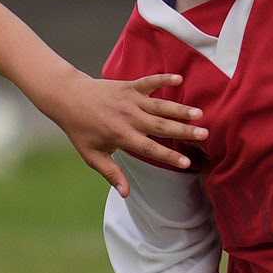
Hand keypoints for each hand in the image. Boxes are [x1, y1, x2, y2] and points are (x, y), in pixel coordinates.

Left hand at [37, 69, 204, 195]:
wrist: (68, 98)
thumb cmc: (81, 130)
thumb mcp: (92, 156)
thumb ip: (111, 173)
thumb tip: (126, 193)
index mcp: (121, 136)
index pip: (150, 149)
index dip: (169, 157)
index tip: (187, 163)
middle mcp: (129, 118)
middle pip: (161, 126)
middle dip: (183, 131)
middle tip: (204, 135)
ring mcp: (130, 100)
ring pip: (160, 106)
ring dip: (180, 109)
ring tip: (199, 114)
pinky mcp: (129, 86)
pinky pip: (149, 82)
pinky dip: (163, 79)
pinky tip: (180, 78)